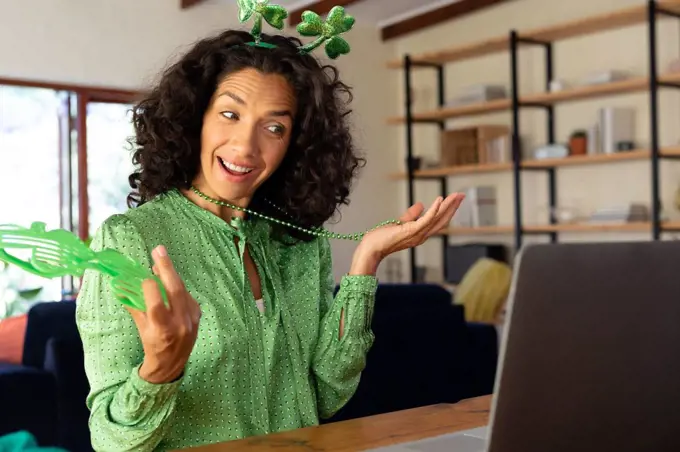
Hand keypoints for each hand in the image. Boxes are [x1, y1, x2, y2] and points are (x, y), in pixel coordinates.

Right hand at [125, 245, 200, 383]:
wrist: (172, 365)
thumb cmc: (152, 346)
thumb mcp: (141, 329)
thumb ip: (134, 307)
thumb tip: (121, 287)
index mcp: (163, 331)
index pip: (158, 306)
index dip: (151, 290)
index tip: (143, 277)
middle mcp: (181, 324)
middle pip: (175, 290)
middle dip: (166, 268)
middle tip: (158, 251)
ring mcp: (192, 319)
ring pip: (183, 290)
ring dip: (171, 274)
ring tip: (160, 259)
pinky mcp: (198, 315)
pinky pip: (187, 295)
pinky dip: (177, 285)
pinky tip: (169, 277)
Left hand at [350, 193, 464, 274]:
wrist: (371, 248)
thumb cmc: (382, 238)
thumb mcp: (400, 222)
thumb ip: (411, 215)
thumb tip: (421, 204)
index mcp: (420, 234)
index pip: (438, 221)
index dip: (448, 210)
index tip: (455, 199)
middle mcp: (422, 235)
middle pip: (442, 220)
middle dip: (453, 207)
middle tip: (462, 195)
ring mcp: (418, 234)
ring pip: (437, 219)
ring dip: (448, 206)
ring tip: (456, 196)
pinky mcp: (411, 231)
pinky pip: (426, 219)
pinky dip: (434, 209)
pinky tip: (440, 199)